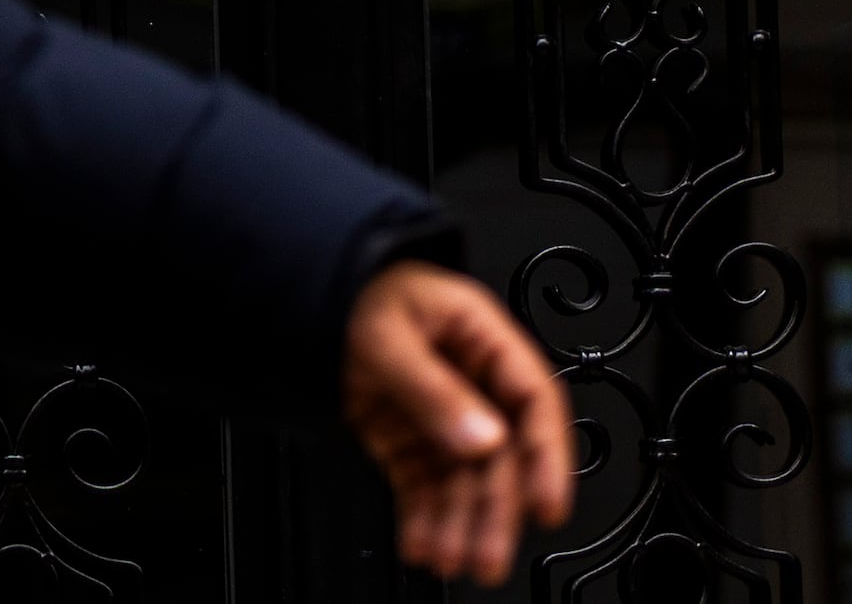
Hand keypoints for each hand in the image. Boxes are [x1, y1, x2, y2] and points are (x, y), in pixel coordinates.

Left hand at [340, 261, 573, 588]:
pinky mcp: (411, 440)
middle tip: (487, 554)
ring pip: (465, 480)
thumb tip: (482, 436)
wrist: (303, 301)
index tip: (546, 503)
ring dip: (460, 524)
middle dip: (495, 510)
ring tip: (448, 558)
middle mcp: (472, 382)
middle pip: (501, 455)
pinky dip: (425, 518)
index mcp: (481, 339)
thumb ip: (432, 387)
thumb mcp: (386, 334)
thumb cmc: (351, 294)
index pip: (533, 401)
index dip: (548, 455)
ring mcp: (441, 415)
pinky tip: (421, 541)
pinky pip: (427, 486)